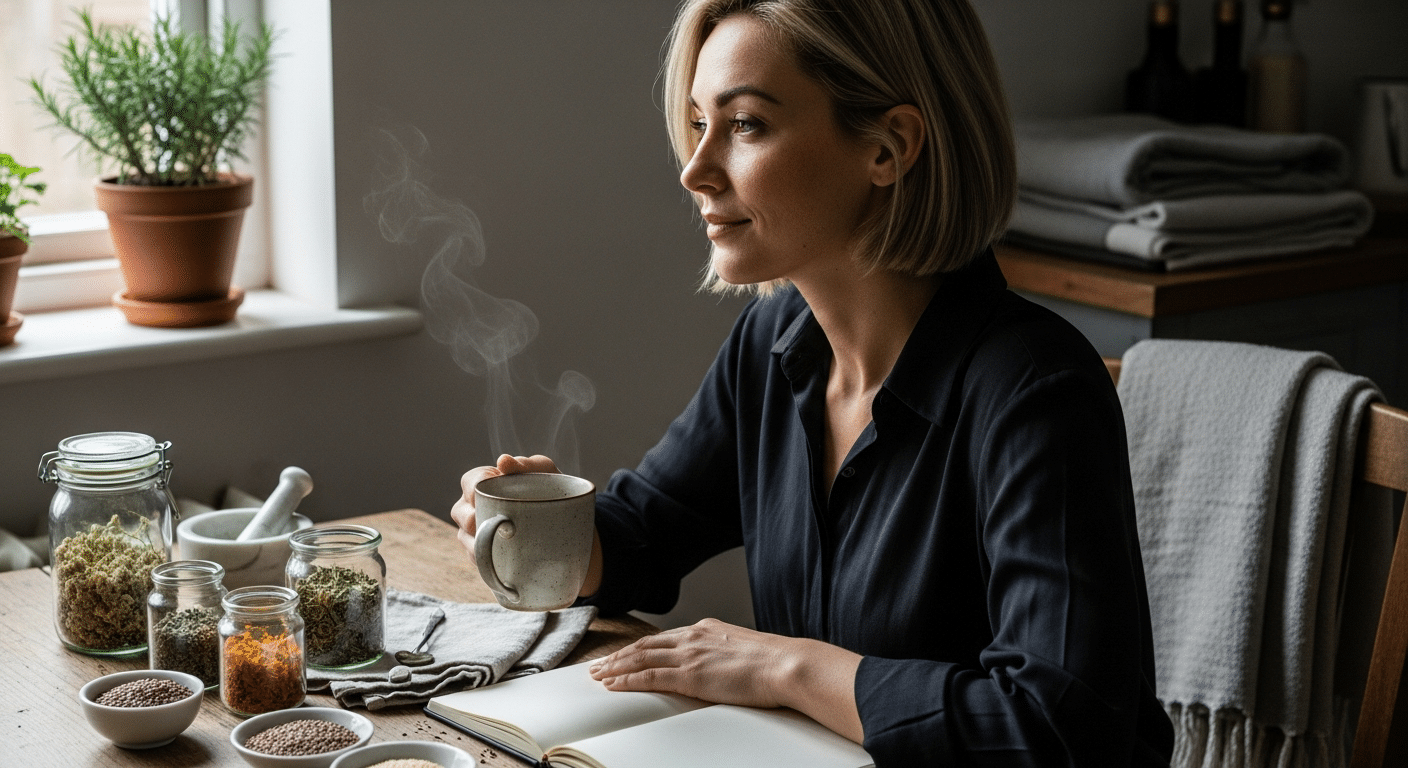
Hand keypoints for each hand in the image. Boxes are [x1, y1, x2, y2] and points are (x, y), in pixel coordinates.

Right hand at [450, 454, 559, 564]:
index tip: (491, 493)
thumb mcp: (544, 472)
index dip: (474, 487)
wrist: (570, 521)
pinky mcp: (486, 555)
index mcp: (485, 482)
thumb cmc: (551, 489)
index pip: (469, 481)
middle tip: (496, 522)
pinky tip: (501, 561)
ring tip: (499, 544)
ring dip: (479, 542)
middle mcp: (475, 506)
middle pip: (460, 512)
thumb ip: (525, 464)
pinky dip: (487, 561)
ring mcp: (478, 531)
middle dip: (472, 518)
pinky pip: (478, 560)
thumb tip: (503, 461)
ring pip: (465, 538)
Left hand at [588, 619, 864, 741]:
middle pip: (646, 645)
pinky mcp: (690, 675)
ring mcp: (690, 655)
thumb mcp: (744, 650)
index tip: (626, 654)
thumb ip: (726, 654)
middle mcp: (693, 637)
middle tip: (600, 664)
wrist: (786, 664)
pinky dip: (627, 680)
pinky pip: (649, 677)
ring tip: (599, 675)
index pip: (664, 638)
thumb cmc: (776, 662)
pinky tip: (614, 685)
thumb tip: (721, 667)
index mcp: (707, 629)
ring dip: (616, 667)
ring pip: (641, 658)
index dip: (641, 646)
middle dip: (620, 655)